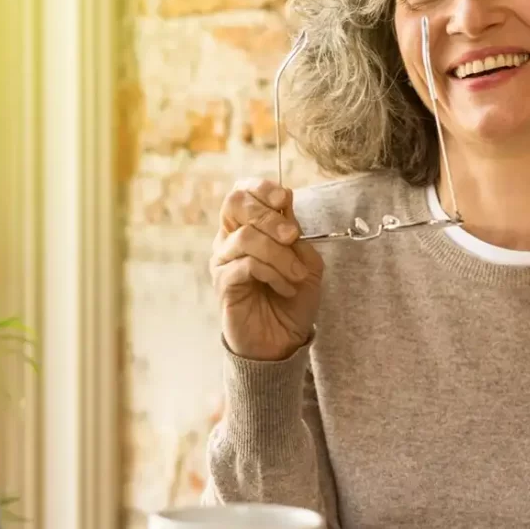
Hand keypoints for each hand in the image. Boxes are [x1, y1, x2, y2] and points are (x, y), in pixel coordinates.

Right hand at [211, 178, 323, 361]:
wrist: (283, 339)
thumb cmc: (292, 298)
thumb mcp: (305, 260)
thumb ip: (294, 231)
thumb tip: (285, 199)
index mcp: (247, 228)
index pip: (242, 192)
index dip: (261, 188)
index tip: (284, 199)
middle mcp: (229, 240)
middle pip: (235, 204)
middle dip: (269, 216)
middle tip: (293, 237)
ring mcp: (223, 262)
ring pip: (245, 237)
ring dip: (279, 254)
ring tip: (296, 275)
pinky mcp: (224, 285)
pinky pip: (246, 265)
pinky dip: (272, 274)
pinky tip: (285, 288)